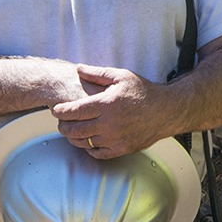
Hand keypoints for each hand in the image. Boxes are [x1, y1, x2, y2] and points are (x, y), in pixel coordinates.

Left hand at [51, 64, 170, 157]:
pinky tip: (88, 141)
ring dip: (73, 138)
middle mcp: (109, 123)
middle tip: (60, 122)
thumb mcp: (121, 76)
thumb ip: (97, 73)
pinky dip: (89, 149)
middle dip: (63, 126)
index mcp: (107, 104)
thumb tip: (79, 68)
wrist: (164, 111)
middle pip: (75, 129)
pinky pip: (98, 153)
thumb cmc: (142, 92)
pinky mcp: (122, 148)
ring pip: (84, 142)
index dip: (61, 111)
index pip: (75, 110)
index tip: (56, 110)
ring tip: (71, 132)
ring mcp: (115, 138)